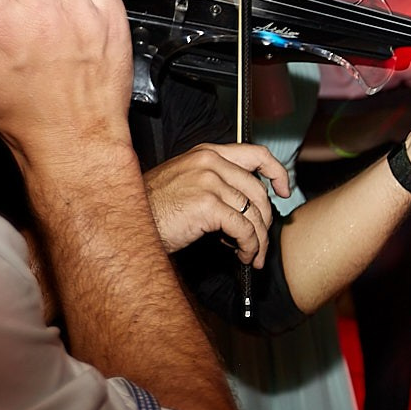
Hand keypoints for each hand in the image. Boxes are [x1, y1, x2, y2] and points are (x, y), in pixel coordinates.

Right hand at [143, 142, 288, 264]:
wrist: (126, 223)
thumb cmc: (152, 209)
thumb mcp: (185, 184)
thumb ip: (215, 185)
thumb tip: (245, 207)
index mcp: (206, 154)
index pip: (255, 154)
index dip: (276, 172)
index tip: (284, 189)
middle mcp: (210, 162)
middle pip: (259, 190)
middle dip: (266, 221)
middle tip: (262, 241)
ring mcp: (208, 182)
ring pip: (253, 213)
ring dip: (258, 240)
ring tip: (252, 255)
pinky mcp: (208, 205)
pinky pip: (244, 229)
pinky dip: (249, 246)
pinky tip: (243, 256)